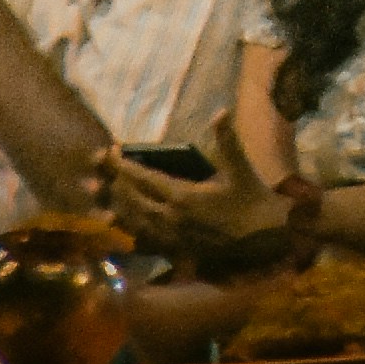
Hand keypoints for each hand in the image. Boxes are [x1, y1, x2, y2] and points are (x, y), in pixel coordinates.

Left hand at [100, 102, 287, 262]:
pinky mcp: (178, 252)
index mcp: (183, 196)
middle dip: (113, 187)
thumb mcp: (240, 169)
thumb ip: (227, 140)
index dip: (125, 166)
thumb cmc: (252, 200)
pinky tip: (122, 233)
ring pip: (134, 225)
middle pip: (132, 202)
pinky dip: (131, 237)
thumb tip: (221, 111)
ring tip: (99, 204)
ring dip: (116, 212)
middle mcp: (172, 219)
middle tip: (100, 174)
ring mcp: (173, 238)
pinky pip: (147, 245)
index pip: (144, 179)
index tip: (111, 153)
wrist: (265, 238)